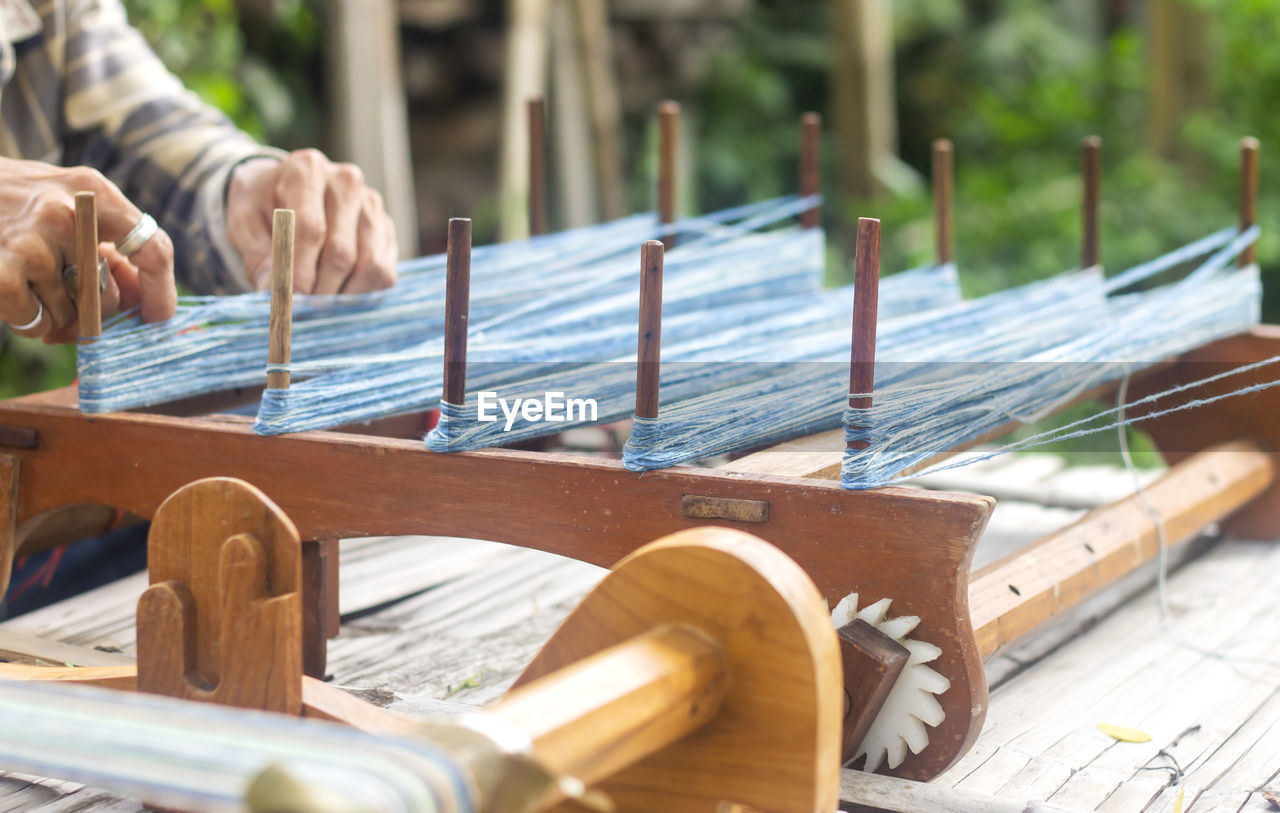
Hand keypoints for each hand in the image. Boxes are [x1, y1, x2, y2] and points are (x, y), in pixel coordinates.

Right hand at [0, 158, 176, 342]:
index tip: (159, 318)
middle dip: (93, 307)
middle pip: (110, 294)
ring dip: (53, 309)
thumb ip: (106, 243)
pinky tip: (9, 290)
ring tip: (25, 275)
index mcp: (94, 191)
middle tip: (64, 289)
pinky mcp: (4, 272)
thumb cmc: (10, 201)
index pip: (153, 248)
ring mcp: (34, 243)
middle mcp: (70, 213)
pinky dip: (27, 319)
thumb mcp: (64, 201)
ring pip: (72, 312)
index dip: (161, 291)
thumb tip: (142, 303)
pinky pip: (38, 322)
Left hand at [226, 150, 398, 294]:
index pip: (311, 229)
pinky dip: (361, 291)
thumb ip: (257, 254)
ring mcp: (371, 204)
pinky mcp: (386, 228)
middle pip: (341, 252)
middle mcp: (347, 181)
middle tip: (300, 310)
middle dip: (319, 290)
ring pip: (369, 266)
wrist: (282, 190)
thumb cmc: (262, 206)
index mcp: (307, 170)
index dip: (299, 272)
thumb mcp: (244, 223)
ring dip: (342, 294)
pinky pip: (384, 272)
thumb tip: (272, 291)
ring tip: (318, 300)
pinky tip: (337, 289)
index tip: (289, 301)